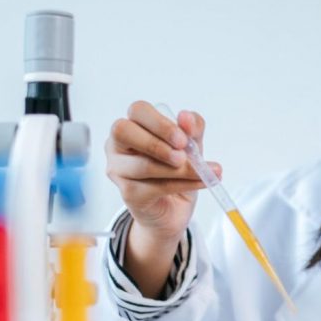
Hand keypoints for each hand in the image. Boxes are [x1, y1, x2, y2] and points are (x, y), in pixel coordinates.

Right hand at [106, 100, 220, 257]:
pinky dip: (182, 184)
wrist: (173, 210)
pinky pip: (155, 187)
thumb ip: (192, 130)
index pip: (138, 110)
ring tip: (202, 173)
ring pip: (143, 165)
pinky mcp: (128, 193)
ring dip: (178, 170)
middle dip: (156, 143)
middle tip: (183, 156)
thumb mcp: (191, 146)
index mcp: (134, 126)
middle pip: (123, 131)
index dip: (160, 122)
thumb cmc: (176, 171)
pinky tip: (201, 183)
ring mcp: (118, 170)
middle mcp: (118, 145)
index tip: (183, 138)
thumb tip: (186, 116)